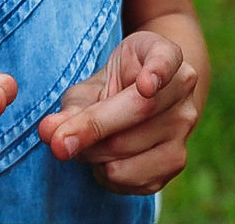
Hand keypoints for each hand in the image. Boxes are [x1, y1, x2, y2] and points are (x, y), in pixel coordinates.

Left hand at [36, 29, 201, 194]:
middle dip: (90, 130)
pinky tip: (105, 158)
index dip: (157, 72)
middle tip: (58, 141)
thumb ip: (71, 108)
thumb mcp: (92, 84)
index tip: (145, 85)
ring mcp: (185, 127)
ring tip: (90, 142)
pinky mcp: (177, 162)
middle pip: (137, 112)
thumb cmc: (114, 86)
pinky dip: (107, 175)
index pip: (165, 59)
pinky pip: (134, 180)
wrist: (147, 98)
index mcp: (165, 54)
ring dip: (95, 155)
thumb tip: (48, 133)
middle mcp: (183, 90)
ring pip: (130, 152)